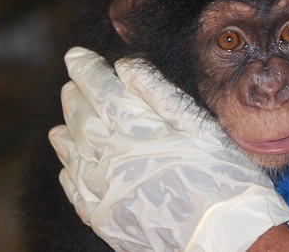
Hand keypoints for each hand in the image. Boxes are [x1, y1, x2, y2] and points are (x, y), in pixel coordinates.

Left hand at [49, 47, 288, 251]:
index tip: (76, 55)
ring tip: (63, 120)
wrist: (226, 237)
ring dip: (67, 131)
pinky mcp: (106, 219)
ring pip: (73, 154)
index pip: (100, 91)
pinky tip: (70, 165)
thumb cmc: (222, 175)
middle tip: (71, 81)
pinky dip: (69, 172)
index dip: (86, 70)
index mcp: (135, 131)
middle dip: (75, 96)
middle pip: (82, 120)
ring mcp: (105, 192)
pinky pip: (76, 191)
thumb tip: (125, 65)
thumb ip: (159, 93)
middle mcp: (112, 160)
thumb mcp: (199, 125)